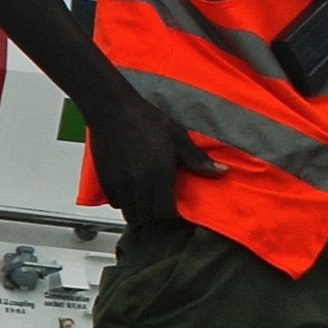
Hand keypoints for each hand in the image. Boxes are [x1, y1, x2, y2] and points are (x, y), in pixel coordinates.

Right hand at [87, 95, 225, 224]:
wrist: (113, 109)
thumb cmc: (146, 119)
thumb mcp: (178, 137)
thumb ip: (198, 160)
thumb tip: (222, 172)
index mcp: (160, 174)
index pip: (166, 214)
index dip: (171, 214)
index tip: (173, 205)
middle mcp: (139, 183)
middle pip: (147, 218)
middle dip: (155, 215)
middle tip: (159, 203)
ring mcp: (120, 184)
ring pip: (130, 214)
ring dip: (139, 210)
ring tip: (145, 199)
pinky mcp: (105, 180)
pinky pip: (115, 203)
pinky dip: (123, 201)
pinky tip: (130, 189)